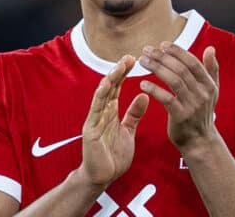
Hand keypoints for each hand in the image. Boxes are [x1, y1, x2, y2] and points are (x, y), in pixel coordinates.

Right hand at [79, 55, 149, 186]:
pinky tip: (105, 86)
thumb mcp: (128, 131)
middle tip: (129, 57)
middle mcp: (101, 112)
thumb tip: (144, 96)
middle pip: (110, 87)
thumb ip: (134, 114)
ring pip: (102, 95)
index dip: (124, 73)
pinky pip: (95, 111)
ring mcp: (94, 120)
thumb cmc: (113, 156)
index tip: (133, 59)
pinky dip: (99, 97)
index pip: (117, 88)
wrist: (102, 177)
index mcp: (110, 112)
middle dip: (118, 71)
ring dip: (110, 80)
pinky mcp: (90, 130)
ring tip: (119, 66)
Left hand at [138, 43, 218, 151]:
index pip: (192, 62)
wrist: (200, 141)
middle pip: (181, 69)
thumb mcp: (212, 91)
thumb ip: (211, 69)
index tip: (162, 44)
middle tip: (147, 50)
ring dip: (156, 68)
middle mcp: (202, 93)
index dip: (177, 51)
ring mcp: (192, 105)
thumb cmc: (202, 112)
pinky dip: (154, 89)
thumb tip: (211, 48)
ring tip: (142, 61)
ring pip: (173, 81)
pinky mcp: (181, 116)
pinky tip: (142, 83)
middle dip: (162, 57)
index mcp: (209, 84)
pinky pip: (167, 99)